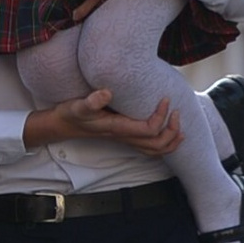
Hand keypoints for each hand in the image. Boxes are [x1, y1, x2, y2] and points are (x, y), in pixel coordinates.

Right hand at [22, 88, 183, 156]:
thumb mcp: (78, 106)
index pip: (149, 130)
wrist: (64, 124)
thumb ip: (92, 101)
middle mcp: (125, 137)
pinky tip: (169, 131)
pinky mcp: (125, 136)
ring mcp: (126, 139)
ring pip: (156, 150)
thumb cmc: (72, 114)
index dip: (161, 116)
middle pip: (157, 144)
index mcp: (118, 128)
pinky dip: (164, 143)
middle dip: (172, 130)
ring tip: (179, 124)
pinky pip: (150, 147)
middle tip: (176, 111)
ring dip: (171, 140)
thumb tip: (107, 92)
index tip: (165, 99)